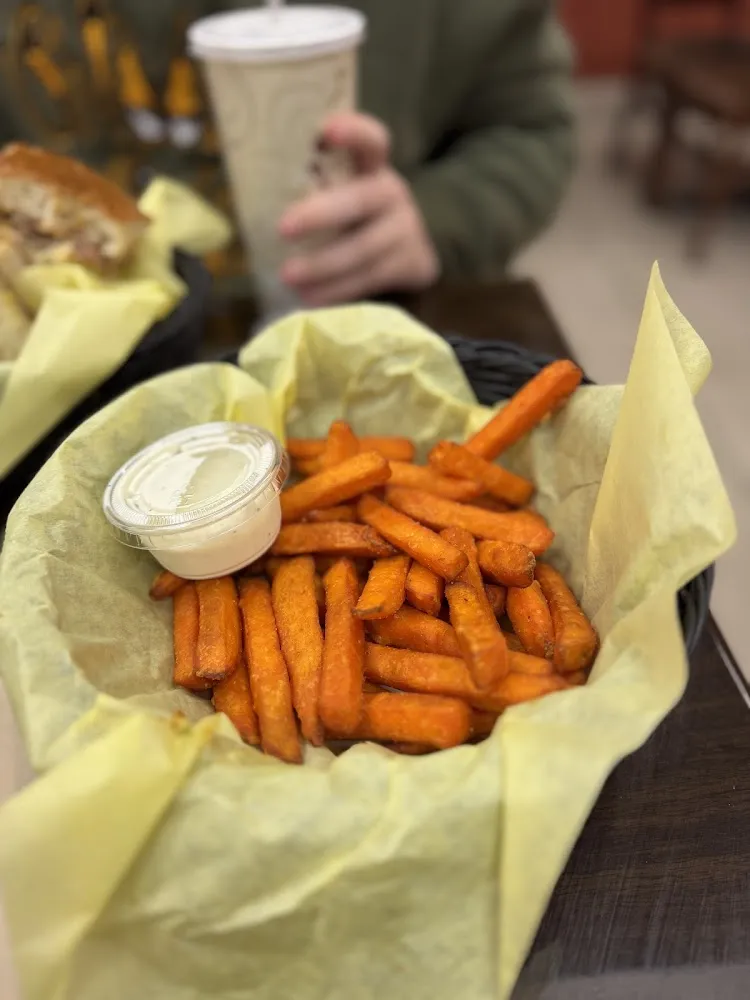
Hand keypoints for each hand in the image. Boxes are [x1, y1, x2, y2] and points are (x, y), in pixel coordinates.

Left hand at [278, 112, 439, 305]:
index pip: (372, 140)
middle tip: (283, 229)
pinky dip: (338, 291)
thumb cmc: (355, 218)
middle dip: (321, 214)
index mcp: (372, 167)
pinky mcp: (412, 264)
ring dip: (322, 266)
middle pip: (361, 200)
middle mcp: (393, 193)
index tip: (325, 130)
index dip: (354, 131)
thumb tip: (253, 198)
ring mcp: (406, 230)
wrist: (408, 253)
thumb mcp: (341, 193)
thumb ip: (315, 187)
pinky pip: (370, 279)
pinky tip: (312, 299)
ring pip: (363, 249)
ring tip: (289, 277)